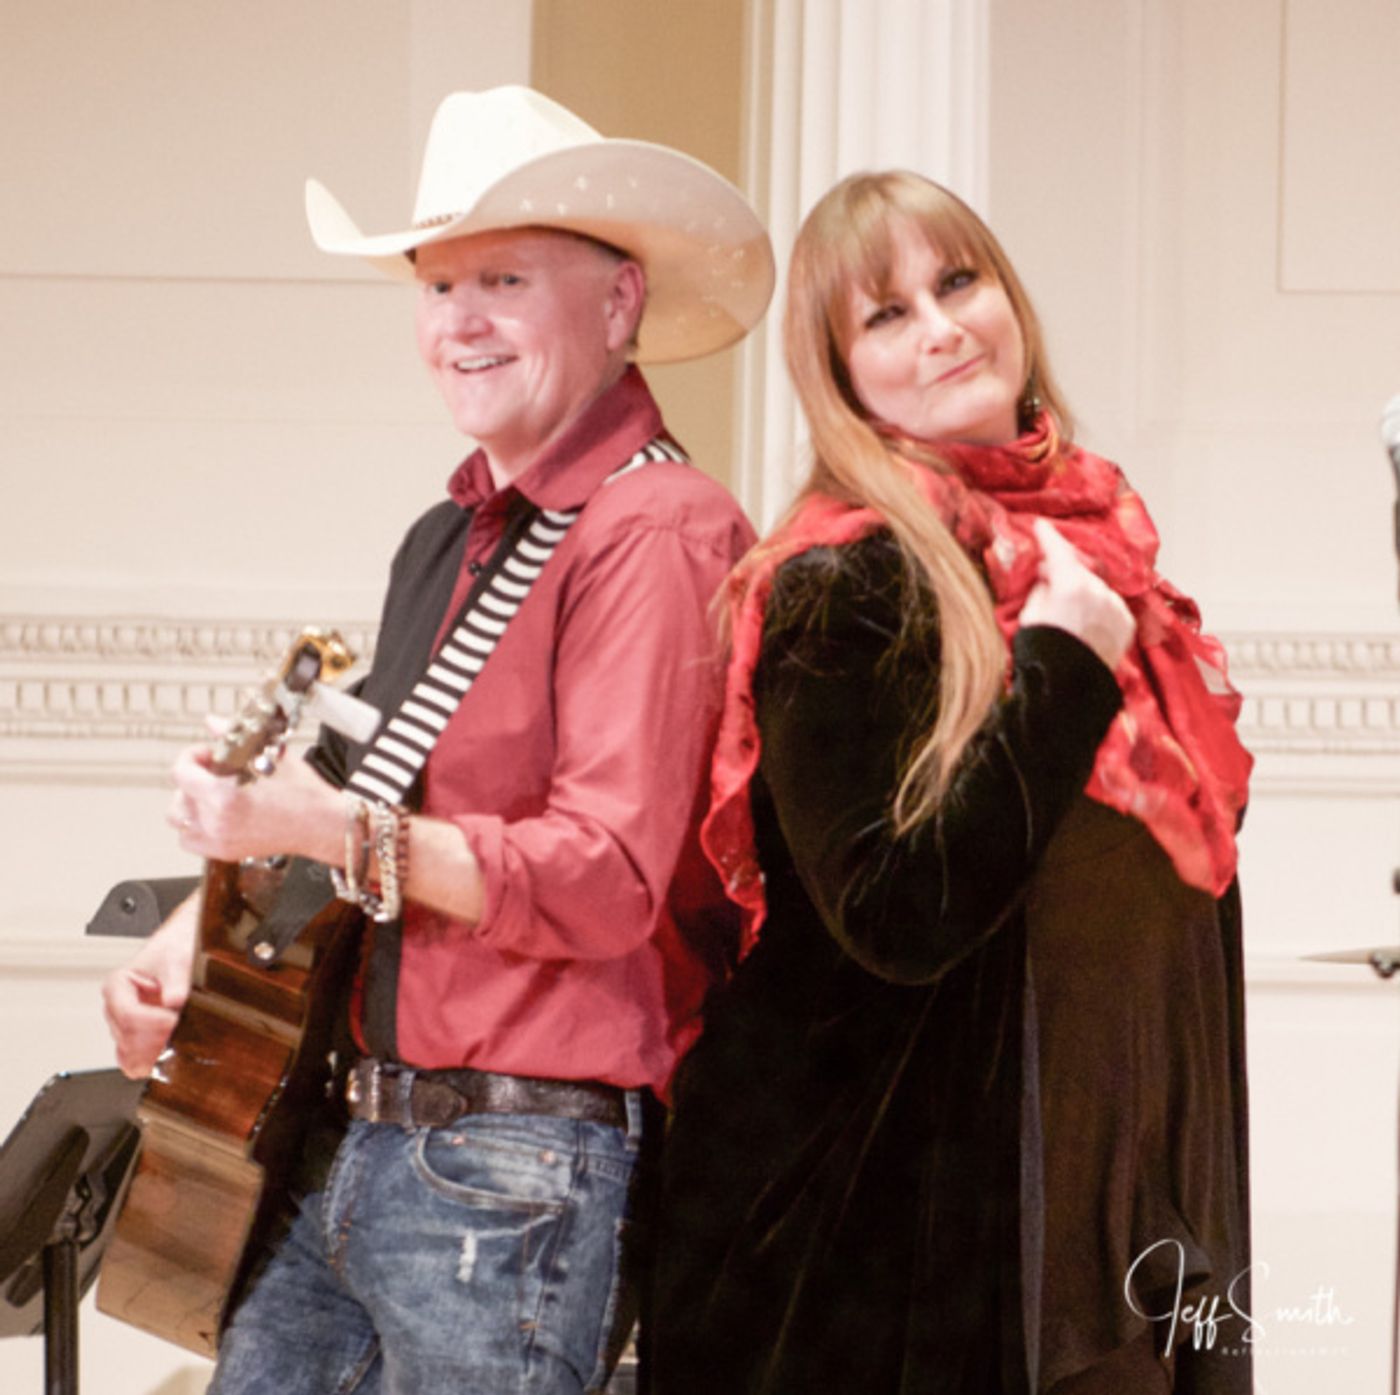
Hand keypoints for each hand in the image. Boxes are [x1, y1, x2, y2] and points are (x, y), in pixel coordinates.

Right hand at [101, 896, 197, 1079]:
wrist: (180, 947)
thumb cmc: (174, 950)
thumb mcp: (179, 960)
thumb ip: (176, 982)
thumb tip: (173, 1001)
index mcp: (118, 985)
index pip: (127, 1014)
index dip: (151, 1022)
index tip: (173, 1019)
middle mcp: (116, 1005)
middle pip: (127, 1036)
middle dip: (153, 1041)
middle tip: (177, 1037)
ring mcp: (124, 1022)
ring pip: (128, 1049)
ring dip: (151, 1052)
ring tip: (173, 1048)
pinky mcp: (137, 1033)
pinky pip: (131, 1056)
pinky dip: (145, 1061)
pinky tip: (158, 1063)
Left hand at [167, 734, 340, 864]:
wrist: (320, 824)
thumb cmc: (301, 792)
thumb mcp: (268, 756)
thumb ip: (232, 738)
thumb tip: (213, 722)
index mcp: (223, 797)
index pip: (181, 772)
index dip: (192, 756)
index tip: (209, 754)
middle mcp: (215, 822)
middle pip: (178, 794)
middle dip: (192, 778)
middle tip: (213, 771)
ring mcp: (218, 840)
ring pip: (178, 818)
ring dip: (189, 802)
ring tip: (211, 794)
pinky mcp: (225, 852)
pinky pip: (189, 840)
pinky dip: (193, 827)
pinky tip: (213, 815)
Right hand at [1019, 519, 1134, 670]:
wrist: (1067, 691)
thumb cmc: (1040, 653)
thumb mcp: (1029, 616)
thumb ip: (1041, 589)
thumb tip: (1048, 576)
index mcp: (1071, 585)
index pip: (1058, 551)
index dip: (1048, 536)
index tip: (1041, 525)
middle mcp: (1099, 590)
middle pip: (1078, 568)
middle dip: (1063, 569)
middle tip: (1046, 574)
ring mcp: (1116, 607)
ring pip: (1095, 586)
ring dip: (1081, 589)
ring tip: (1066, 605)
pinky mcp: (1126, 623)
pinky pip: (1109, 604)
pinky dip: (1097, 605)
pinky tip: (1083, 618)